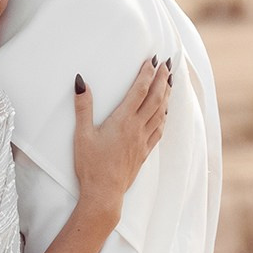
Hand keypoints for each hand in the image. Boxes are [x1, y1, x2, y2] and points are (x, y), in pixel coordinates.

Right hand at [72, 57, 169, 222]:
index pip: (139, 90)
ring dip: (166, 95)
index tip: (153, 60)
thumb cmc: (91, 166)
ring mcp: (143, 140)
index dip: (147, 73)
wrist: (104, 193)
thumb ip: (83, 107)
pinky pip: (160, 129)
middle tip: (168, 64)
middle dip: (162, 79)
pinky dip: (165, 116)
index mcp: (122, 121)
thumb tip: (81, 83)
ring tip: (170, 82)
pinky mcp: (144, 152)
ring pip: (160, 112)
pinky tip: (166, 111)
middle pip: (155, 98)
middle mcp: (137, 128)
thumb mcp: (82, 135)